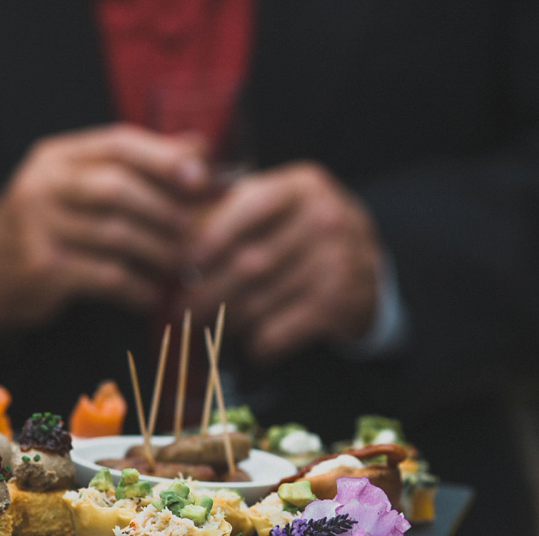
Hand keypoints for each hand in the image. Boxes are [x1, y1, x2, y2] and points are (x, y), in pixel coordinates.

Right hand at [0, 124, 208, 335]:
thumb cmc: (47, 224)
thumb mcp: (79, 184)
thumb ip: (136, 164)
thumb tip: (200, 146)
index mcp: (56, 157)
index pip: (117, 144)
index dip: (164, 158)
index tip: (201, 178)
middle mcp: (42, 186)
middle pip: (118, 188)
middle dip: (164, 210)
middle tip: (192, 231)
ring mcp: (38, 228)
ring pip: (116, 235)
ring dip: (157, 252)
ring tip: (177, 264)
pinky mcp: (42, 269)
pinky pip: (105, 276)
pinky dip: (136, 288)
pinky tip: (150, 295)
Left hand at [181, 162, 381, 362]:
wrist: (368, 265)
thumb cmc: (300, 234)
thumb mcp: (276, 206)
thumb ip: (227, 209)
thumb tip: (170, 237)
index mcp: (302, 186)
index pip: (249, 207)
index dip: (210, 238)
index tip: (181, 264)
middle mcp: (326, 218)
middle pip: (250, 262)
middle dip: (207, 292)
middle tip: (181, 312)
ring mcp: (338, 261)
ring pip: (260, 301)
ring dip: (226, 321)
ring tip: (208, 329)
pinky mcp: (341, 302)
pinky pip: (281, 330)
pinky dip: (258, 344)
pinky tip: (250, 346)